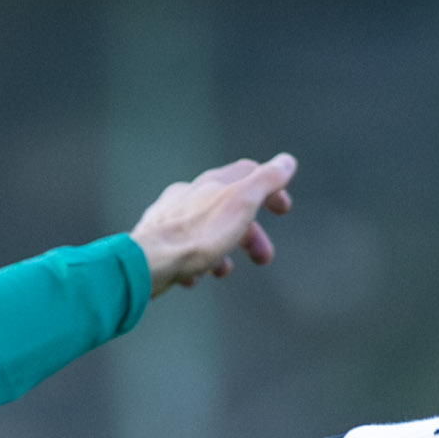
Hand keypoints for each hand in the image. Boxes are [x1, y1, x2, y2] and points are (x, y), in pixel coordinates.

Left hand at [132, 154, 295, 291]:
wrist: (150, 261)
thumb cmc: (199, 235)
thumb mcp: (242, 204)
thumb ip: (265, 181)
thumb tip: (287, 161)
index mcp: (213, 183)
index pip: (249, 174)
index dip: (271, 188)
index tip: (283, 209)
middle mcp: (190, 194)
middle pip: (228, 207)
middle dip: (251, 233)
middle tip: (263, 258)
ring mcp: (170, 216)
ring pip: (204, 228)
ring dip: (222, 249)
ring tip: (224, 271)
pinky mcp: (155, 240)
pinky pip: (181, 247)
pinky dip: (195, 260)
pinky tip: (196, 276)